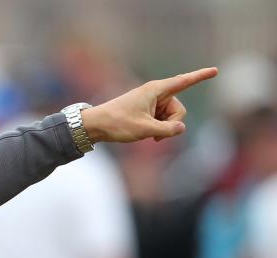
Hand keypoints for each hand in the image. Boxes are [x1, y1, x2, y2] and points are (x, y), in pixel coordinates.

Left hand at [82, 67, 217, 143]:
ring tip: (146, 134)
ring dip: (163, 128)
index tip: (215, 70)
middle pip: (178, 109)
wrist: (95, 125)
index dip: (200, 76)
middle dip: (172, 123)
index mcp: (156, 90)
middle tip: (156, 135)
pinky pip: (162, 120)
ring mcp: (151, 102)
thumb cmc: (117, 124)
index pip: (184, 81)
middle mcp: (156, 93)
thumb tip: (181, 128)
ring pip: (170, 117)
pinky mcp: (147, 110)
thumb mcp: (144, 129)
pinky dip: (158, 129)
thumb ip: (167, 130)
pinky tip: (146, 135)